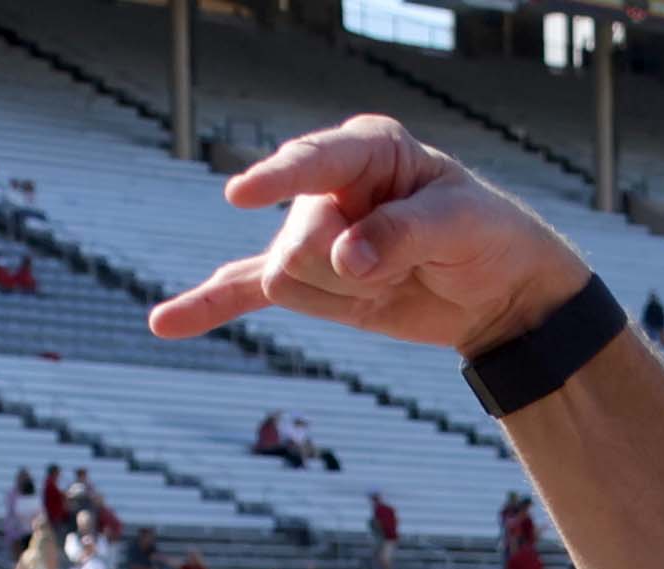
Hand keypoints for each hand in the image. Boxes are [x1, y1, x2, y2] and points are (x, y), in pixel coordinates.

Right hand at [151, 117, 592, 359]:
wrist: (498, 289)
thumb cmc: (486, 236)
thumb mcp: (462, 225)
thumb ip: (403, 235)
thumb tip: (348, 259)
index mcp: (368, 150)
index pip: (312, 163)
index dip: (280, 178)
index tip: (244, 196)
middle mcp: (328, 187)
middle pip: (297, 241)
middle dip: (349, 270)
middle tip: (403, 265)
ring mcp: (310, 233)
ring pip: (288, 278)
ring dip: (343, 296)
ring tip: (389, 279)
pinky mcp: (308, 281)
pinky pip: (243, 290)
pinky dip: (206, 307)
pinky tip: (165, 323)